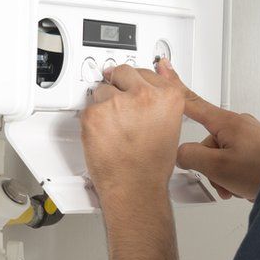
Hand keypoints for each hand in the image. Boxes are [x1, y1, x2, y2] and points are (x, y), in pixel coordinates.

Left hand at [80, 59, 184, 199]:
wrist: (135, 187)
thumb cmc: (152, 165)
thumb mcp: (171, 126)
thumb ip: (162, 100)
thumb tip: (160, 76)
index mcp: (169, 97)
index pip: (148, 72)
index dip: (138, 82)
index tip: (133, 86)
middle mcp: (144, 95)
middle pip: (124, 72)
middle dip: (119, 85)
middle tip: (119, 106)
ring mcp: (117, 102)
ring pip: (103, 90)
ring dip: (105, 105)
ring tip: (114, 129)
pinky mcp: (94, 113)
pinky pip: (89, 108)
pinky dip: (93, 121)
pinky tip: (104, 135)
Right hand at [175, 89, 259, 201]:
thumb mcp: (218, 167)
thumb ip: (191, 157)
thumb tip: (180, 154)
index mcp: (227, 122)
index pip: (192, 101)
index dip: (174, 86)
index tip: (163, 67)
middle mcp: (238, 124)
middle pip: (206, 141)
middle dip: (208, 166)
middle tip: (221, 180)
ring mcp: (249, 136)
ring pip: (220, 155)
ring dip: (222, 175)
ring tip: (235, 186)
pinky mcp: (257, 148)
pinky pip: (234, 160)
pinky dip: (234, 175)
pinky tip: (242, 186)